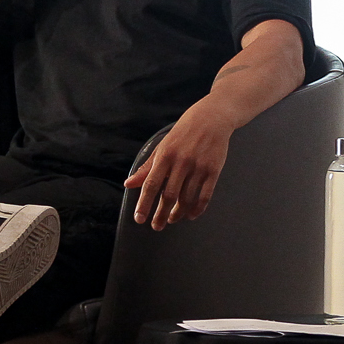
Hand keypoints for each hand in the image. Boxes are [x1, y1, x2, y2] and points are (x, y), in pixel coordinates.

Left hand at [123, 97, 234, 229]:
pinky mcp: (214, 169)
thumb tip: (129, 184)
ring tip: (172, 219)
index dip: (144, 204)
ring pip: (187, 198)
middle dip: (161, 214)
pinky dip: (198, 209)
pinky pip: (205, 195)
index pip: (151, 184)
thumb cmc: (184, 132)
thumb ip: (147, 167)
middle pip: (169, 195)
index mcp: (166, 155)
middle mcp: (182, 161)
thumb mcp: (162, 146)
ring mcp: (199, 166)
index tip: (139, 219)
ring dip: (178, 213)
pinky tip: (191, 215)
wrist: (213, 117)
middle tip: (157, 226)